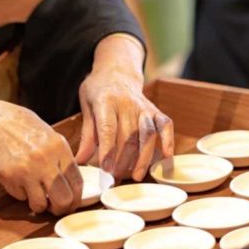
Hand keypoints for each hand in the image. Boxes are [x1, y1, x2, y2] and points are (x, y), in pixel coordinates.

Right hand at [0, 97, 81, 214]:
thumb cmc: (28, 133)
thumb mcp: (54, 140)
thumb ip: (65, 162)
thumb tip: (74, 190)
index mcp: (59, 148)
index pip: (77, 183)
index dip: (76, 199)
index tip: (72, 203)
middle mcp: (44, 159)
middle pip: (63, 199)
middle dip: (61, 208)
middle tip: (57, 207)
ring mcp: (25, 169)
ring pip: (40, 204)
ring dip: (40, 205)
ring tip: (37, 195)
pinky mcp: (8, 177)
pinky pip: (21, 198)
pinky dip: (23, 194)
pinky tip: (20, 180)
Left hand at [76, 34, 173, 180]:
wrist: (117, 71)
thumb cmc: (98, 91)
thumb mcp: (87, 107)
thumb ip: (87, 135)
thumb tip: (80, 161)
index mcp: (106, 100)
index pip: (108, 128)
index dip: (108, 150)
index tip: (106, 169)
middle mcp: (127, 103)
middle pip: (128, 135)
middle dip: (123, 159)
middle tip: (116, 177)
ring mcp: (143, 107)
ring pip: (147, 133)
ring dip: (143, 156)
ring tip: (136, 175)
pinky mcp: (155, 110)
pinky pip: (165, 125)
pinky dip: (168, 140)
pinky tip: (166, 157)